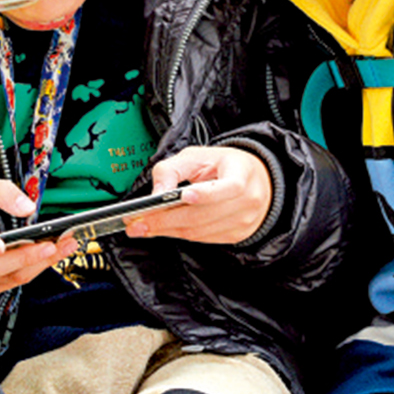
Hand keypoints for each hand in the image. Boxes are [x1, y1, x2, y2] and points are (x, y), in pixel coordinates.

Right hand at [0, 172, 76, 297]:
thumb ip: (0, 192)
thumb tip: (28, 208)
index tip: (0, 246)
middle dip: (25, 256)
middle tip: (51, 245)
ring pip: (7, 277)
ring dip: (38, 264)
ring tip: (64, 246)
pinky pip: (12, 283)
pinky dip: (35, 269)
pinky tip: (52, 255)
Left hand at [126, 146, 272, 244]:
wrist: (254, 182)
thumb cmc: (224, 166)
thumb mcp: (198, 156)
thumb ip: (173, 169)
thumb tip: (157, 192)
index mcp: (242, 173)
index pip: (229, 186)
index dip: (206, 193)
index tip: (183, 196)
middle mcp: (248, 200)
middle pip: (204, 214)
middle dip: (166, 219)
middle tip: (139, 221)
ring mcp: (243, 221)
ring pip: (199, 231)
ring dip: (167, 230)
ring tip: (143, 226)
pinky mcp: (235, 235)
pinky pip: (202, 238)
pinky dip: (179, 234)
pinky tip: (163, 228)